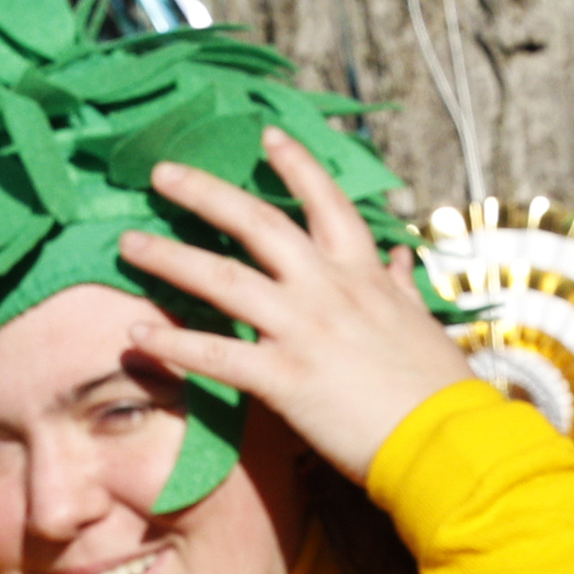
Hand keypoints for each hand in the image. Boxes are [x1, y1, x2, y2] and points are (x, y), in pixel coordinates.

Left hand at [111, 127, 475, 482]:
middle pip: (257, 223)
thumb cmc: (436, 386)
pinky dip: (174, 345)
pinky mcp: (284, 377)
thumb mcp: (421, 323)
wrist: (444, 437)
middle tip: (162, 173)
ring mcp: (302, 329)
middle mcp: (327, 289)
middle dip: (205, 193)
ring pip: (223, 280)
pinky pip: (216, 355)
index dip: (295, 165)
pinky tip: (138, 337)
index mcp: (363, 273)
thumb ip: (400, 288)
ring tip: (128, 244)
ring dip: (170, 259)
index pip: (326, 202)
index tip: (264, 135)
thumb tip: (400, 261)